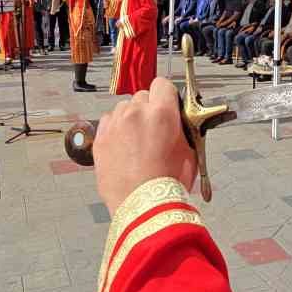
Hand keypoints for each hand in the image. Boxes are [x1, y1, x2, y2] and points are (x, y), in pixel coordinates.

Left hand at [93, 78, 198, 212]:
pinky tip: (124, 147)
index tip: (168, 106)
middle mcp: (136, 112)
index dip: (167, 95)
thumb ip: (183, 129)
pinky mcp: (100, 138)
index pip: (163, 84)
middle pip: (143, 95)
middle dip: (149, 108)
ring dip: (132, 118)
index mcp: (162, 113)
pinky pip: (109, 121)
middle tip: (155, 129)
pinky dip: (116, 129)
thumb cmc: (169, 184)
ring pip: (124, 108)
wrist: (143, 207)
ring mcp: (115, 124)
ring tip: (138, 142)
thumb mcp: (190, 152)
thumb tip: (178, 121)